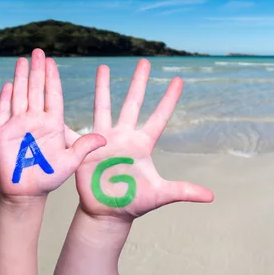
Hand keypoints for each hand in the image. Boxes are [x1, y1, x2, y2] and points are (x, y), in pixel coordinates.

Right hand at [0, 48, 105, 196]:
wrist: (27, 193)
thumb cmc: (49, 178)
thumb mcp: (70, 162)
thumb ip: (84, 148)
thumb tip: (104, 138)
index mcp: (52, 124)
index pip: (52, 95)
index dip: (52, 78)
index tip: (52, 61)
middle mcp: (35, 120)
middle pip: (36, 90)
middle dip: (37, 70)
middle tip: (38, 51)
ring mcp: (18, 125)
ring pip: (19, 95)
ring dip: (21, 78)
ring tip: (22, 60)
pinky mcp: (2, 133)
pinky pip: (3, 112)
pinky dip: (4, 98)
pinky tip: (6, 84)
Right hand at [66, 60, 213, 221]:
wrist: (108, 212)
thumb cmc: (134, 202)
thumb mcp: (160, 195)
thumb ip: (183, 191)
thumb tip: (210, 196)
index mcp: (142, 144)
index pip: (159, 117)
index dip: (169, 99)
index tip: (179, 79)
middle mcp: (124, 136)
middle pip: (132, 103)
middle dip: (139, 82)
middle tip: (144, 62)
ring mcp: (104, 140)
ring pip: (103, 107)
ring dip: (103, 87)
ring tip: (104, 66)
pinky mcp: (85, 148)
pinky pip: (75, 132)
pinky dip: (68, 119)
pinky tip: (63, 102)